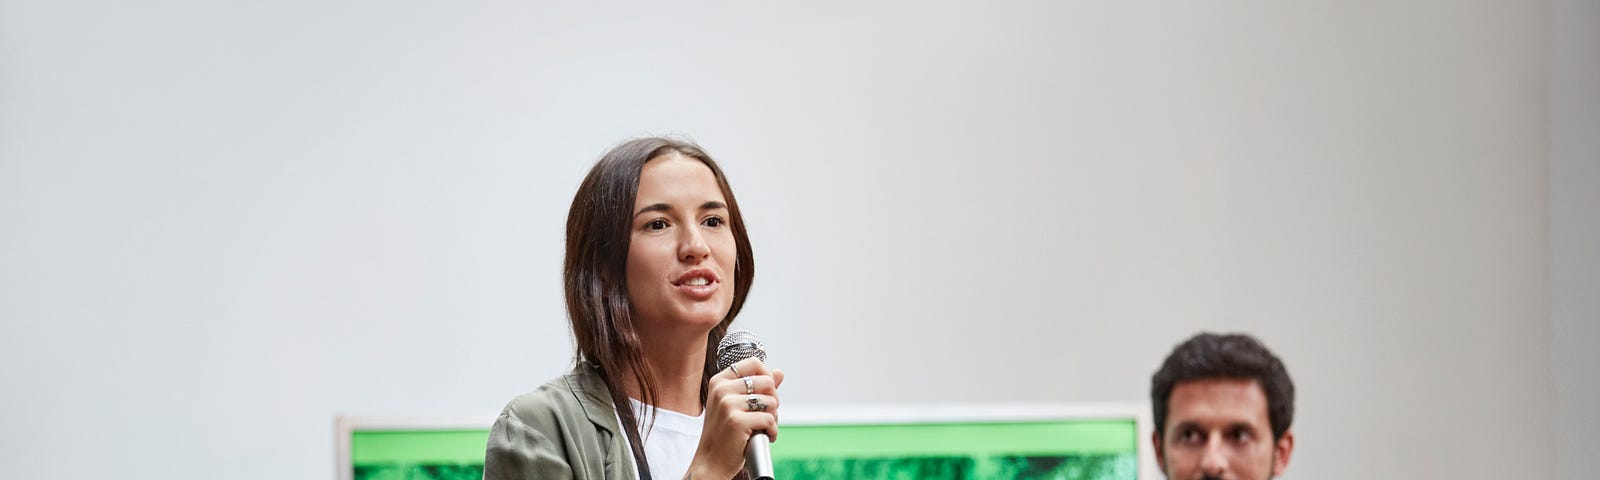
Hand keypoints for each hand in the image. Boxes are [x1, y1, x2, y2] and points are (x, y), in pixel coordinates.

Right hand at [685, 357, 783, 478]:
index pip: (754, 363)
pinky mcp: (736, 421)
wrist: (711, 462)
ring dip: (773, 418)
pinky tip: (764, 436)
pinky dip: (772, 431)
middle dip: (774, 400)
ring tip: (762, 428)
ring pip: (771, 401)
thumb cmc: (724, 434)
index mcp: (719, 381)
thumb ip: (757, 387)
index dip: (768, 377)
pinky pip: (770, 419)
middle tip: (766, 415)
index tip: (766, 394)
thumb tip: (779, 372)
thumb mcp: (736, 405)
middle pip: (767, 382)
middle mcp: (722, 389)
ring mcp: (728, 404)